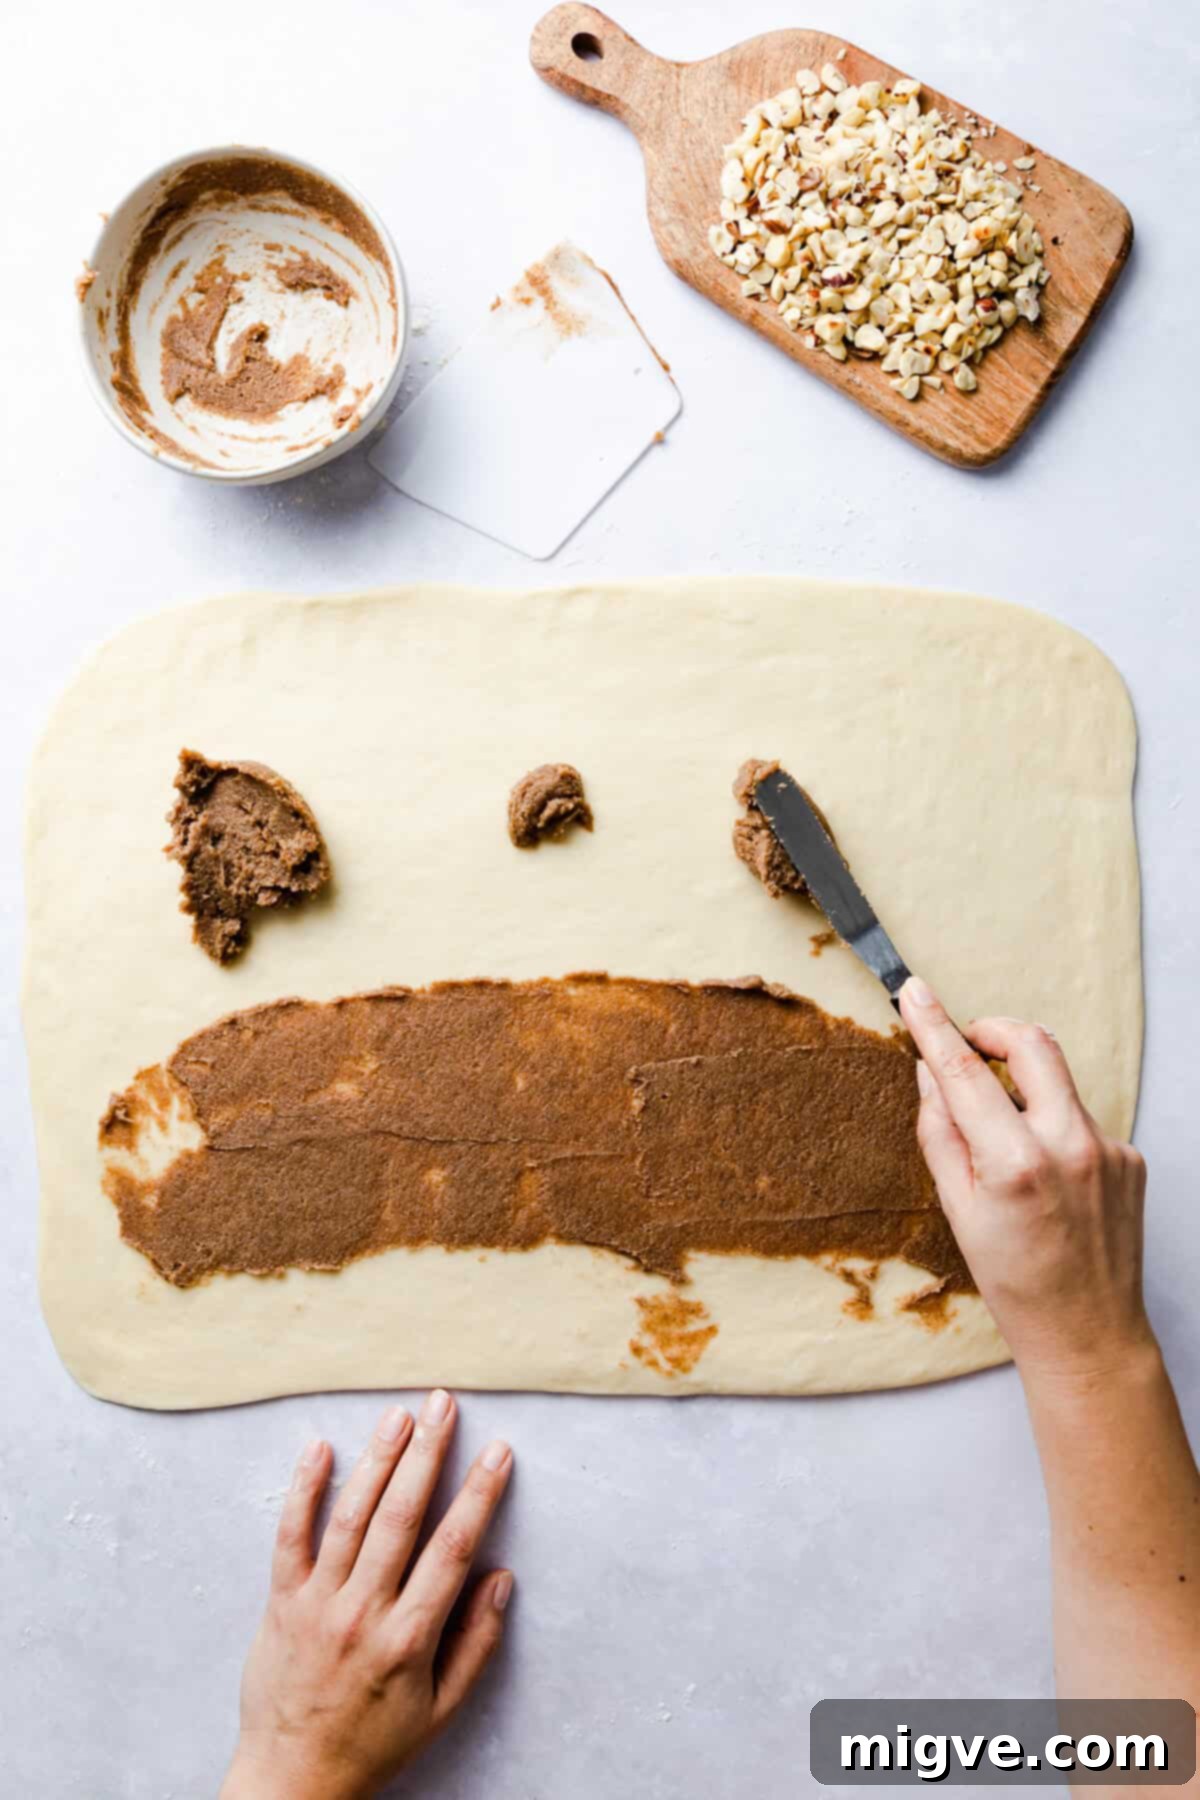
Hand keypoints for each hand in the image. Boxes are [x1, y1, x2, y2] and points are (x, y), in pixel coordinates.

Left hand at [221, 1391, 513, 1799]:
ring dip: (377, 1460)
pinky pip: (290, 1537)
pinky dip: (304, 1491)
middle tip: (444, 1405)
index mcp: (408, 1639)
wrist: (293, 1780)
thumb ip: (476, 1643)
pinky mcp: (281, 1602)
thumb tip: (501, 1579)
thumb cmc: (374, 1744)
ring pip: (351, 1517)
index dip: (478, 1496)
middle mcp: (363, 1613)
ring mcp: (318, 1604)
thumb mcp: (441, 1710)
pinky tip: (319, 1448)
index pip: (451, 1550)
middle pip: (401, 1518)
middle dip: (428, 1454)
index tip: (497, 1452)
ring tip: (398, 1415)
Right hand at [898, 976, 1152, 1389]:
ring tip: (1006, 1139)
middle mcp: (1069, 1146)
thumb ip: (941, 1133)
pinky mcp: (1130, 1157)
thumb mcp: (957, 1211)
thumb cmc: (1016, 1284)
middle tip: (969, 1044)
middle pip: (1032, 1044)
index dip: (935, 1026)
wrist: (1087, 1332)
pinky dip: (1053, 1128)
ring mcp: (1108, 1149)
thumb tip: (929, 1075)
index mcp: (1015, 1163)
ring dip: (1023, 1088)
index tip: (915, 993)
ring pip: (1057, 1083)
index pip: (965, 1073)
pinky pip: (1081, 1119)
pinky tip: (1046, 1178)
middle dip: (994, 1030)